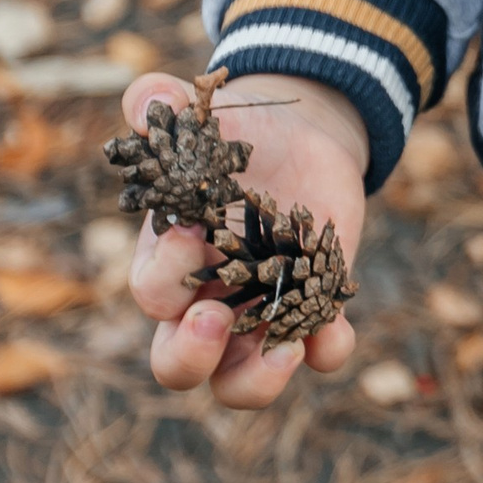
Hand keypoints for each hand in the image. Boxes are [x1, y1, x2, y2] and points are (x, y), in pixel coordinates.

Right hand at [120, 70, 369, 411]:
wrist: (298, 137)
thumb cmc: (233, 131)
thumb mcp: (200, 115)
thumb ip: (162, 104)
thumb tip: (145, 98)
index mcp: (168, 262)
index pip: (153, 293)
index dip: (166, 275)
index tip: (195, 230)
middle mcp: (206, 303)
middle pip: (176, 366)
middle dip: (191, 356)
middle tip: (217, 319)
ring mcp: (261, 313)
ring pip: (240, 384)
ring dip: (259, 381)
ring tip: (286, 350)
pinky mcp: (313, 307)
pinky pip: (319, 353)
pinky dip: (327, 349)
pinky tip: (337, 326)